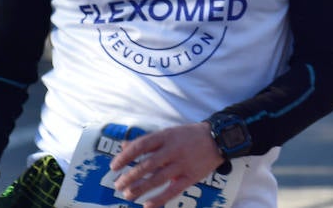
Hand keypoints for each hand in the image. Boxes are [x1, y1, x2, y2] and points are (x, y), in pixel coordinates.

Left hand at [109, 122, 223, 207]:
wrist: (218, 138)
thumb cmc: (189, 136)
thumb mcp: (168, 132)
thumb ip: (147, 140)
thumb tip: (124, 146)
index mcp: (166, 136)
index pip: (141, 146)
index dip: (125, 157)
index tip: (114, 167)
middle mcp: (173, 149)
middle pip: (147, 165)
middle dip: (130, 176)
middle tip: (118, 185)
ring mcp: (183, 163)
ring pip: (158, 179)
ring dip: (141, 188)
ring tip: (128, 195)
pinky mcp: (191, 176)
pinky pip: (173, 190)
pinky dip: (159, 199)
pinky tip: (147, 205)